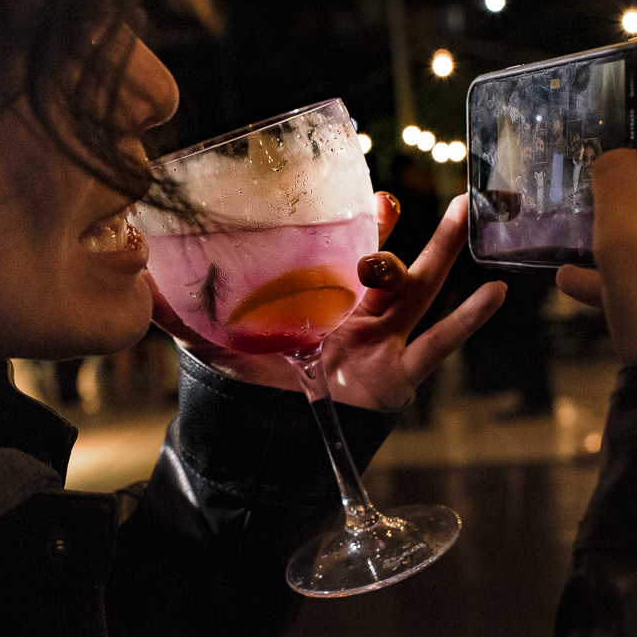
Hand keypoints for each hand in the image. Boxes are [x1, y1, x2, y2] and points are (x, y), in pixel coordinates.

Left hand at [152, 191, 506, 409]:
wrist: (274, 442)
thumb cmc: (262, 389)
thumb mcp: (218, 345)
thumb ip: (183, 315)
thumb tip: (140, 279)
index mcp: (327, 301)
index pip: (352, 253)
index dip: (367, 225)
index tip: (376, 197)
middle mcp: (361, 316)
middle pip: (394, 266)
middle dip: (413, 232)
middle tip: (429, 194)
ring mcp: (384, 343)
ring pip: (422, 291)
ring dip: (446, 252)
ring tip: (471, 213)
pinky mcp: (397, 375)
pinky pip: (437, 345)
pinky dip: (467, 322)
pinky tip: (495, 295)